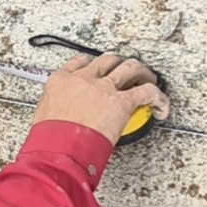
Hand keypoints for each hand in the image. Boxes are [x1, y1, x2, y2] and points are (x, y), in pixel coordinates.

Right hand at [32, 53, 168, 144]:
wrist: (58, 147)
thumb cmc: (49, 136)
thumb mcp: (45, 114)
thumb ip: (59, 106)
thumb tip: (66, 115)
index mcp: (61, 80)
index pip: (81, 61)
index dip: (94, 63)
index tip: (101, 67)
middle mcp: (84, 79)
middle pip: (109, 59)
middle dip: (121, 64)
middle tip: (128, 72)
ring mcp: (104, 88)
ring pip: (130, 67)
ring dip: (143, 72)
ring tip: (149, 80)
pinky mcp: (121, 102)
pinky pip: (147, 92)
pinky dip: (158, 98)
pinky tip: (161, 106)